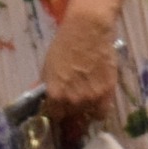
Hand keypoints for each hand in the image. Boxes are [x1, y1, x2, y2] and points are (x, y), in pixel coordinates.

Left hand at [39, 6, 118, 132]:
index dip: (55, 113)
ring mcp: (92, 98)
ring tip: (84, 99)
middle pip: (71, 119)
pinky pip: (102, 112)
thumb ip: (45, 87)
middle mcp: (74, 100)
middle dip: (69, 113)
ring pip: (87, 117)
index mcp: (56, 95)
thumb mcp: (48, 67)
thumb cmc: (65, 45)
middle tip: (71, 104)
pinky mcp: (108, 92)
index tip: (57, 110)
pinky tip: (96, 101)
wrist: (89, 30)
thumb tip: (40, 100)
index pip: (54, 116)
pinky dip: (98, 110)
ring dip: (84, 111)